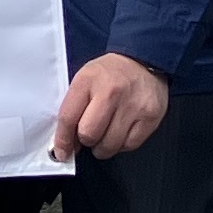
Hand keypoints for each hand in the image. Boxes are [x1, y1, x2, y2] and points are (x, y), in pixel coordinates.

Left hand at [49, 54, 170, 165]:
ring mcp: (133, 106)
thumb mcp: (85, 79)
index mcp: (88, 80)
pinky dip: (121, 145)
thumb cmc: (109, 74)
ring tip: (105, 134)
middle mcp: (111, 92)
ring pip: (110, 145)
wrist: (144, 60)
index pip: (68, 117)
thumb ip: (74, 107)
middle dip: (85, 141)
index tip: (62, 151)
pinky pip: (129, 146)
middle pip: (89, 134)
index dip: (62, 140)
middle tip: (89, 136)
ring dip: (103, 147)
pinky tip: (120, 132)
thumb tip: (67, 142)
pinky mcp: (150, 118)